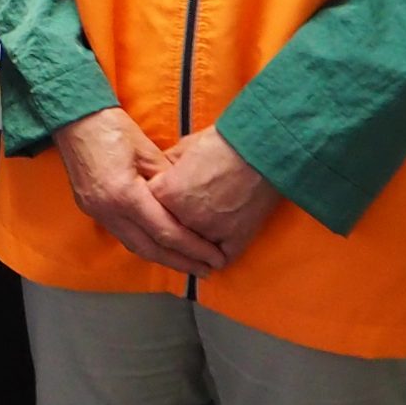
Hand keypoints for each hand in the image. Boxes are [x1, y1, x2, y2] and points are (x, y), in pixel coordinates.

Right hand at [56, 107, 229, 275]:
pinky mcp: (91, 208)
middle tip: (207, 270)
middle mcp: (109, 211)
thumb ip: (167, 180)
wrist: (73, 118)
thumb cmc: (112, 127)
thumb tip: (185, 202)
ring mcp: (97, 212)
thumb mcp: (147, 151)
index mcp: (125, 195)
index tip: (216, 257)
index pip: (166, 232)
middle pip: (150, 248)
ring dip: (162, 257)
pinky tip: (158, 246)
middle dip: (181, 262)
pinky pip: (122, 234)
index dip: (193, 248)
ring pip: (134, 246)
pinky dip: (144, 244)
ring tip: (187, 264)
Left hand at [149, 127, 283, 260]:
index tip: (158, 203)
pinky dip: (215, 258)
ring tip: (191, 244)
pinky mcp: (235, 240)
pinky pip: (218, 259)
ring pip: (190, 250)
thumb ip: (164, 168)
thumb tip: (155, 177)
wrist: (260, 150)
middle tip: (176, 222)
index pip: (145, 208)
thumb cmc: (221, 145)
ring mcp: (210, 232)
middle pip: (166, 231)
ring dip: (189, 247)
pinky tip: (211, 256)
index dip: (151, 204)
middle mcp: (183, 217)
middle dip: (168, 225)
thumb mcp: (182, 149)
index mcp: (166, 193)